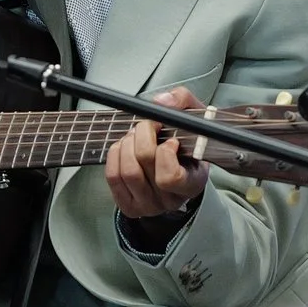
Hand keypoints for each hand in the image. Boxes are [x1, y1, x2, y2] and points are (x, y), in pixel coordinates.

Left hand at [104, 87, 208, 221]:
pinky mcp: (130, 206)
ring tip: (136, 136)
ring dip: (127, 144)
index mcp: (192, 183)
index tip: (171, 139)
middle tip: (148, 126)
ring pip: (127, 170)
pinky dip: (115, 155)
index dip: (165, 152)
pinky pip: (113, 177)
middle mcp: (171, 200)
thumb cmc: (188, 142)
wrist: (180, 165)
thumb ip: (182, 100)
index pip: (171, 177)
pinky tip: (125, 148)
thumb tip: (162, 102)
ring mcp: (149, 205)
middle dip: (142, 134)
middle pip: (144, 163)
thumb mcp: (194, 116)